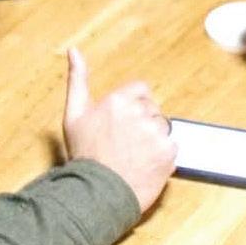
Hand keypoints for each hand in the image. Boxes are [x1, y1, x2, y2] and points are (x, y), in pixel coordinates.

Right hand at [62, 48, 176, 212]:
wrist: (95, 194)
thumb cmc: (84, 155)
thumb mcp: (74, 114)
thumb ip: (77, 79)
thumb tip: (74, 49)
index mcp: (119, 100)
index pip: (141, 90)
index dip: (133, 106)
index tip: (122, 124)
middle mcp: (140, 113)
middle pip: (152, 109)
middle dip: (142, 123)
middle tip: (124, 143)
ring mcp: (156, 133)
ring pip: (162, 128)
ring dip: (152, 139)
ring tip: (133, 156)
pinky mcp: (169, 152)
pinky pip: (171, 147)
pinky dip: (161, 156)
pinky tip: (143, 165)